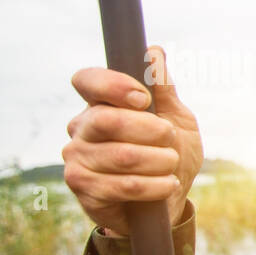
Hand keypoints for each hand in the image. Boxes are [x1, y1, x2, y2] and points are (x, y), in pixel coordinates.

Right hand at [62, 46, 203, 235]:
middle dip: (149, 129)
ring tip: (172, 163)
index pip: (87, 80)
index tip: (143, 99)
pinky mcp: (84, 189)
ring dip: (158, 160)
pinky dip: (155, 185)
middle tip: (169, 137)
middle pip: (106, 119)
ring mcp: (77, 158)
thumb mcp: (177, 120)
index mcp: (100, 104)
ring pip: (120, 155)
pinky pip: (123, 185)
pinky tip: (168, 184)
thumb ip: (164, 90)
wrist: (169, 202)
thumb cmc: (170, 155)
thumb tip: (154, 52)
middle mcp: (81, 128)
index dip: (113, 85)